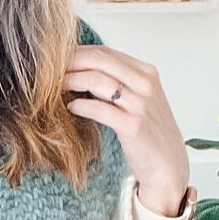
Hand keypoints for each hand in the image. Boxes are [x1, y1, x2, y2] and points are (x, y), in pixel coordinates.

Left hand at [63, 44, 188, 215]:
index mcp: (146, 73)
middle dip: (71, 62)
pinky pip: (100, 109)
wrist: (168, 167)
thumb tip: (86, 72)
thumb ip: (120, 84)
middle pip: (100, 60)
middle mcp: (145, 84)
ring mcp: (140, 104)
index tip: (59, 58)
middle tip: (50, 68)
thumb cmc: (150, 135)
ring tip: (55, 87)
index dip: (79, 53)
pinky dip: (82, 105)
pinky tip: (71, 107)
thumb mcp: (140, 101)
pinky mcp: (132, 126)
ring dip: (72, 81)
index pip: (107, 52)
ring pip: (98, 81)